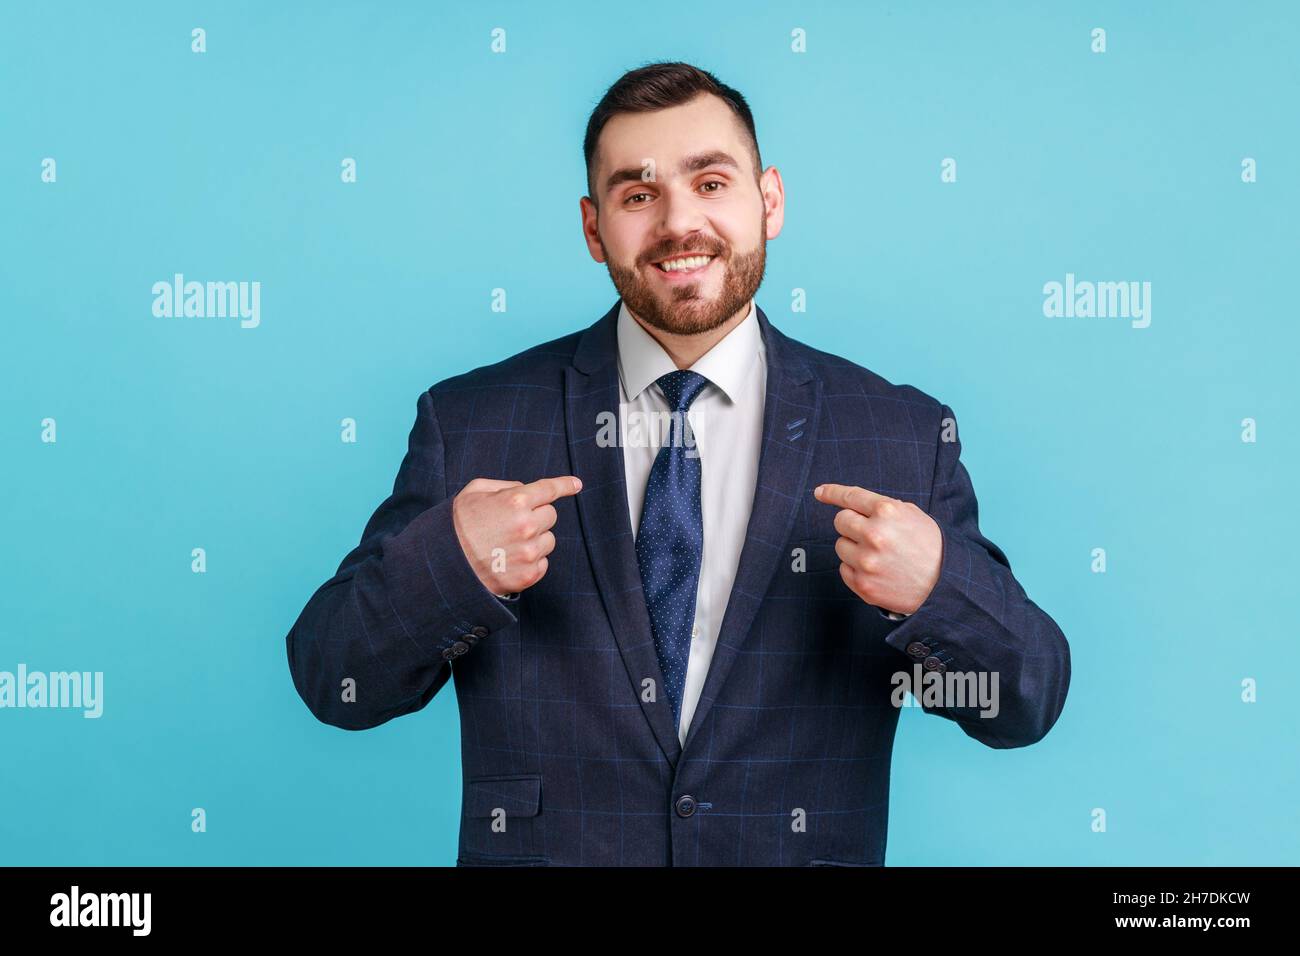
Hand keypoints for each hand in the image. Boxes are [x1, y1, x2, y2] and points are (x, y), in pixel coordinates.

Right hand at [452, 476, 581, 594]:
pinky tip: (509, 560)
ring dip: (535, 540)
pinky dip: (531, 561)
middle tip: (512, 524)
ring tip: (507, 545)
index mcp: (515, 501)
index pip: (549, 489)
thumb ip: (503, 486)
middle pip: (550, 515)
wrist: (444, 566)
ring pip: (549, 540)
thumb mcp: (473, 492)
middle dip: (536, 516)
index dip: (564, 485)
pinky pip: (543, 562)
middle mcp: (527, 526)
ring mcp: (530, 552)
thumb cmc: (456, 526)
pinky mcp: (529, 575)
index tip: (576, 484)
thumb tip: (525, 490)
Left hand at [813, 483, 941, 614]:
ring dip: (854, 548)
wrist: (945, 585)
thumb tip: (853, 505)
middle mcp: (874, 534)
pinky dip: (856, 569)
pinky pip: (844, 569)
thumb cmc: (930, 547)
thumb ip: (883, 508)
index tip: (819, 492)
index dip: (832, 493)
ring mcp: (866, 561)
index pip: (850, 497)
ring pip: (840, 546)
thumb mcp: (912, 516)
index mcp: (887, 512)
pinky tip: (876, 571)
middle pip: (840, 521)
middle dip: (851, 525)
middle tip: (869, 534)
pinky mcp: (863, 584)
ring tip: (878, 555)